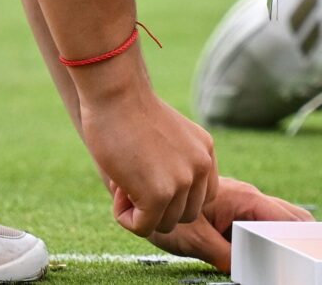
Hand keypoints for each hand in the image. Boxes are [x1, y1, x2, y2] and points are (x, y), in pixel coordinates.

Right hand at [79, 81, 216, 237]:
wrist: (116, 94)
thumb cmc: (128, 109)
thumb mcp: (168, 138)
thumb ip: (174, 165)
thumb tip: (161, 204)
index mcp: (205, 151)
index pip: (202, 197)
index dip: (174, 197)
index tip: (149, 178)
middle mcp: (200, 167)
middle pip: (186, 215)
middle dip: (158, 208)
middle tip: (132, 183)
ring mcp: (183, 182)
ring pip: (165, 224)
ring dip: (140, 212)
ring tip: (122, 183)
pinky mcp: (158, 195)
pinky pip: (143, 227)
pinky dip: (126, 218)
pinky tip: (117, 190)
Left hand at [123, 175, 312, 269]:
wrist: (141, 182)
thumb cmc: (164, 205)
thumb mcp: (194, 239)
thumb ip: (225, 256)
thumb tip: (248, 273)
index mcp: (246, 198)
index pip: (287, 219)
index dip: (298, 239)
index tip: (306, 258)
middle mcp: (249, 197)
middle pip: (289, 217)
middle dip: (297, 238)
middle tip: (303, 263)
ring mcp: (242, 203)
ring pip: (273, 221)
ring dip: (280, 239)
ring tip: (287, 263)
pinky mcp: (232, 211)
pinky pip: (257, 225)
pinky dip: (265, 239)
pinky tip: (264, 256)